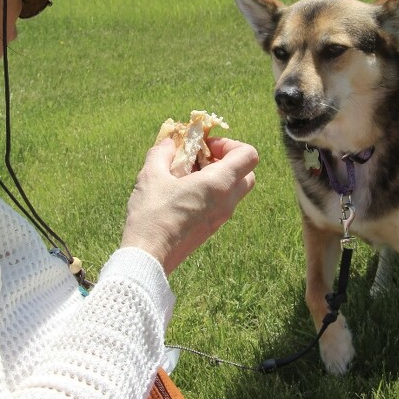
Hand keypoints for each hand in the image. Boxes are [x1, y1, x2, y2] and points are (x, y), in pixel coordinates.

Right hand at [121, 137, 258, 274]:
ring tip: (187, 174)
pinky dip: (210, 192)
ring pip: (234, 189)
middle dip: (227, 160)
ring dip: (217, 176)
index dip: (230, 144)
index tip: (205, 146)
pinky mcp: (212, 228)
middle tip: (200, 159)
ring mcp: (222, 218)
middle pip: (247, 173)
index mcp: (220, 184)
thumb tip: (169, 142)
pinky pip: (222, 204)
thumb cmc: (152, 214)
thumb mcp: (151, 176)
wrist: (149, 257)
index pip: (249, 155)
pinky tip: (181, 191)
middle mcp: (227, 201)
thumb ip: (162, 153)